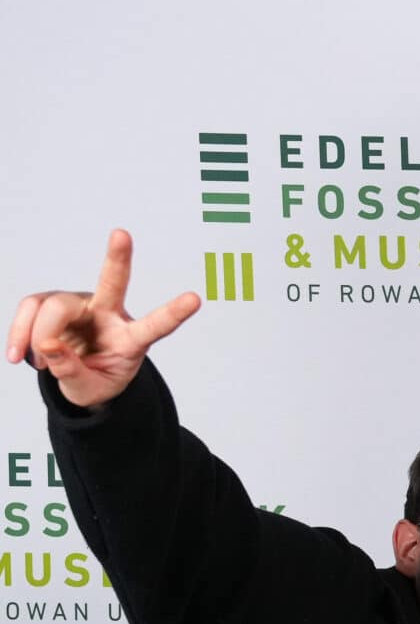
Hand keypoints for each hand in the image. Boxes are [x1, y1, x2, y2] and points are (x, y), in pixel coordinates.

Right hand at [6, 230, 200, 408]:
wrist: (75, 377)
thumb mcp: (88, 390)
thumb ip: (71, 372)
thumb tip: (47, 346)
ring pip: (54, 306)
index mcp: (131, 339)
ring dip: (36, 336)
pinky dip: (19, 333)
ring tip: (38, 365)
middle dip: (118, 258)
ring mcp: (81, 304)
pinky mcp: (53, 301)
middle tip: (122, 234)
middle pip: (112, 283)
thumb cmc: (93, 381)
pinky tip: (19, 356)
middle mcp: (109, 313)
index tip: (196, 298)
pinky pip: (30, 308)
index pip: (155, 326)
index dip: (173, 313)